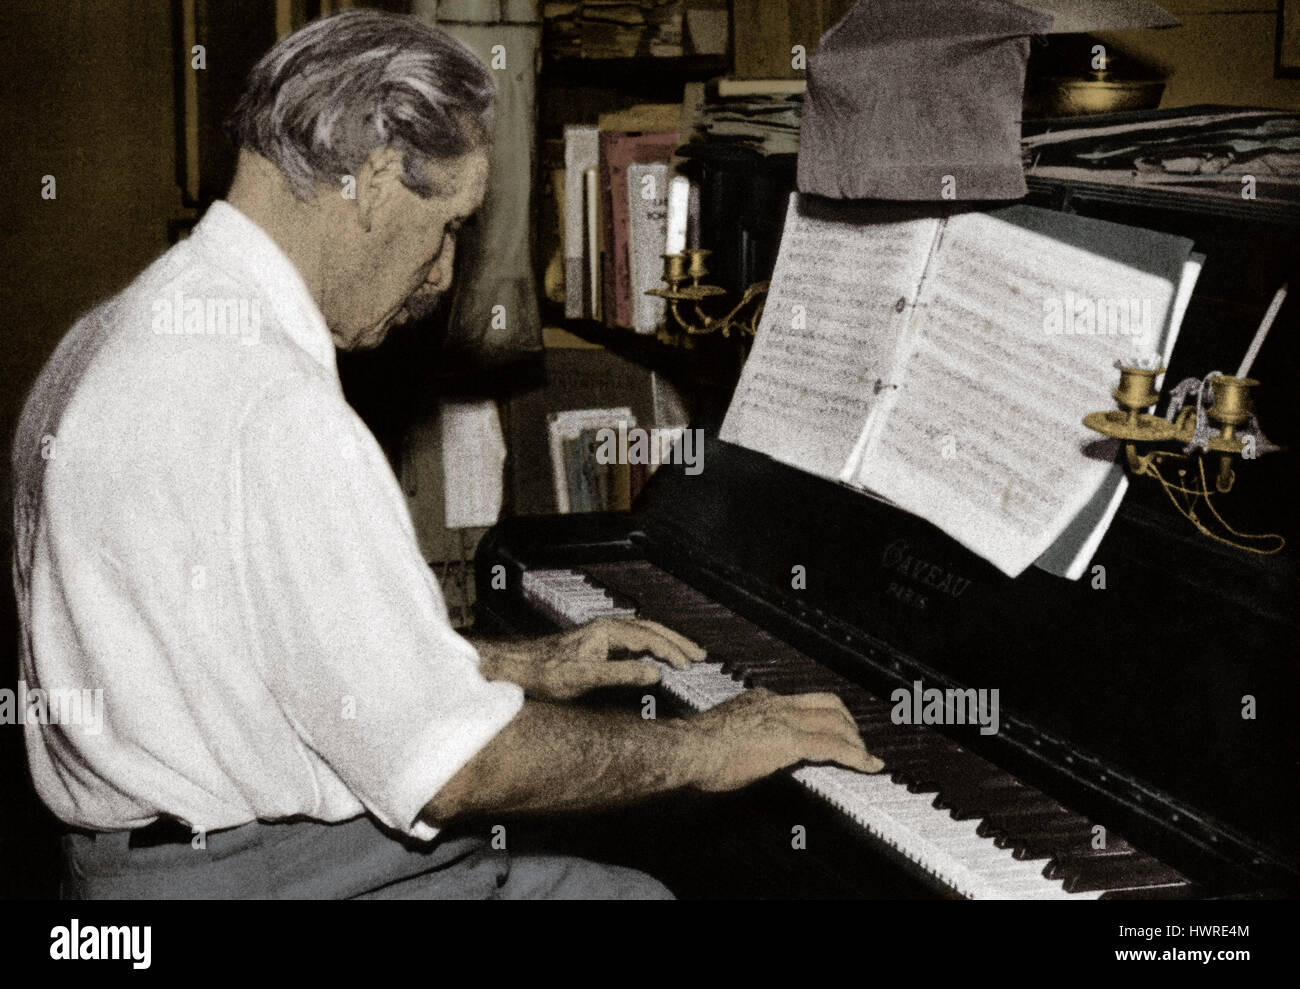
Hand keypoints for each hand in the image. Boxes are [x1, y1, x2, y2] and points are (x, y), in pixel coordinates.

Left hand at [477, 617, 706, 701]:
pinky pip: (634, 641)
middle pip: (652, 629)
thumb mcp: (587, 677)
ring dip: (667, 642)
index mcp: (609, 631)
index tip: (690, 667)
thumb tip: (656, 673)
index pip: (650, 638)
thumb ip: (623, 674)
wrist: (521, 667)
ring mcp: (603, 635)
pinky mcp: (597, 644)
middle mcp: (608, 628)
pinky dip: (651, 646)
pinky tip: (655, 656)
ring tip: (686, 653)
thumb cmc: (548, 672)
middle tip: (701, 655)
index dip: (672, 652)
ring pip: (644, 633)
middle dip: (677, 641)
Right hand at [687, 688, 883, 791]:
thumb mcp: (727, 733)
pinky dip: (856, 756)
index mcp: (760, 700)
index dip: (822, 716)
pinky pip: (833, 746)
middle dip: (847, 722)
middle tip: (856, 743)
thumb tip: (749, 750)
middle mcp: (776, 703)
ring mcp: (784, 720)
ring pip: (835, 721)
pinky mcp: (789, 741)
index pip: (801, 703)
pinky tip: (868, 766)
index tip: (830, 729)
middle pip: (827, 703)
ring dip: (854, 739)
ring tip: (864, 756)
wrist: (687, 749)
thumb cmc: (695, 748)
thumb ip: (745, 735)